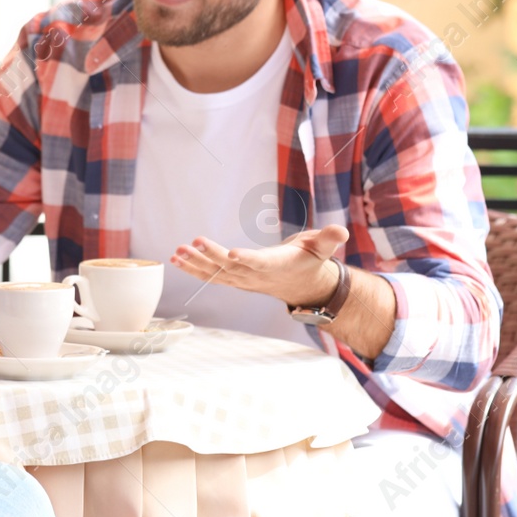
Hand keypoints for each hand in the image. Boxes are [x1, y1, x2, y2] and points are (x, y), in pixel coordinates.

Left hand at [170, 223, 349, 307]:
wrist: (301, 285)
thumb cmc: (310, 260)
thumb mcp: (322, 248)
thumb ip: (329, 239)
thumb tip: (340, 231)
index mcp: (277, 265)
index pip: (261, 263)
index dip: (248, 260)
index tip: (233, 254)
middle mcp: (256, 275)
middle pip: (232, 267)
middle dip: (212, 256)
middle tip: (193, 243)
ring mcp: (243, 280)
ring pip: (216, 273)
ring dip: (195, 264)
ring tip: (177, 252)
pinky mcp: (234, 279)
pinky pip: (211, 276)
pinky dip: (193, 269)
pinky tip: (175, 259)